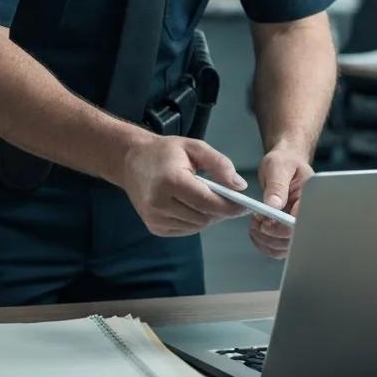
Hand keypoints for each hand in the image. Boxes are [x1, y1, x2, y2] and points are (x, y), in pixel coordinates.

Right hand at [120, 135, 248, 235]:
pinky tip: (193, 206)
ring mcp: (155, 218)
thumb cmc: (165, 152)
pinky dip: (195, 221)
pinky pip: (185, 229)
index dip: (229, 207)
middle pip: (204, 216)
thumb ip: (219, 164)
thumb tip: (240, 186)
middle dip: (221, 211)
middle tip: (232, 202)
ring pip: (196, 226)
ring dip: (209, 216)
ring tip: (211, 201)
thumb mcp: (195, 147)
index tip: (245, 206)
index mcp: (171, 180)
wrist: (131, 160)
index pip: (207, 201)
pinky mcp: (154, 227)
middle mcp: (160, 203)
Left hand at [249, 145, 312, 258]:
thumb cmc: (285, 162)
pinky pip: (279, 246)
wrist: (286, 163)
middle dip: (271, 236)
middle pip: (294, 240)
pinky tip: (256, 232)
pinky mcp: (289, 229)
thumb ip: (276, 186)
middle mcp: (307, 215)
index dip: (281, 228)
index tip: (265, 223)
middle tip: (257, 223)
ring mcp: (298, 224)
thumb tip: (274, 205)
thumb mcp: (278, 167)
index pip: (301, 223)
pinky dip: (265, 244)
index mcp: (310, 199)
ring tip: (255, 226)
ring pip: (286, 248)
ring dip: (266, 242)